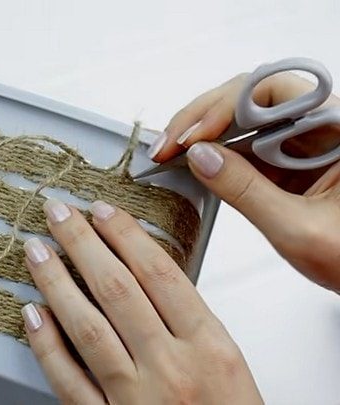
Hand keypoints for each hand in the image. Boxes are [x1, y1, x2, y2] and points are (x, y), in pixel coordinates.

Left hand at [21, 200, 262, 403]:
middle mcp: (172, 368)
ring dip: (56, 283)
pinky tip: (31, 315)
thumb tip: (144, 272)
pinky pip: (68, 380)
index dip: (125, 234)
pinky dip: (46, 345)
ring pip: (87, 326)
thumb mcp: (227, 365)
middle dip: (82, 243)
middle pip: (118, 289)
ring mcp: (137, 398)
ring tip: (36, 250)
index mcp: (211, 348)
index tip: (102, 210)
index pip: (160, 273)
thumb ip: (189, 321)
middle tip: (58, 213)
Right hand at [148, 72, 339, 291]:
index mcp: (339, 129)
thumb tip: (199, 157)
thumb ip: (245, 192)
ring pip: (241, 119)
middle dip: (202, 117)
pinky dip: (211, 152)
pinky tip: (186, 161)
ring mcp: (299, 143)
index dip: (224, 108)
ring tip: (167, 152)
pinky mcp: (284, 162)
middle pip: (250, 97)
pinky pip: (242, 145)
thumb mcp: (297, 230)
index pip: (272, 92)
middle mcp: (319, 126)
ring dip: (201, 132)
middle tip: (166, 144)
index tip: (191, 140)